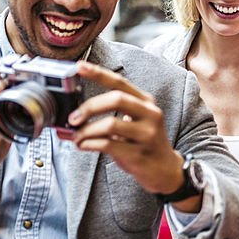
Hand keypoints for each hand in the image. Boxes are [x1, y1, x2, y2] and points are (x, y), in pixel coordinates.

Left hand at [68, 62, 183, 196]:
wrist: (166, 170)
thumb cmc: (143, 144)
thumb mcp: (134, 123)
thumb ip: (109, 115)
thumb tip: (74, 115)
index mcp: (146, 102)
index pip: (120, 82)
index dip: (98, 74)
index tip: (79, 67)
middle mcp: (150, 114)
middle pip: (116, 99)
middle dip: (89, 107)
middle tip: (73, 118)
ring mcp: (146, 135)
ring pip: (110, 124)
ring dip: (86, 131)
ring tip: (76, 137)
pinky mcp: (139, 154)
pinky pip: (108, 145)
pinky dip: (90, 144)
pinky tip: (83, 146)